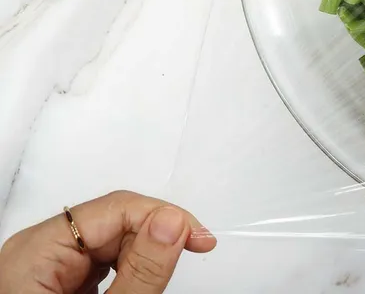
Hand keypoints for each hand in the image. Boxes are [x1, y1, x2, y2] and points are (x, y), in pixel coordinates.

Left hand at [0, 190, 215, 293]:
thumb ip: (140, 273)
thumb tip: (173, 225)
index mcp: (36, 252)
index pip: (116, 208)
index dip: (164, 217)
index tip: (200, 240)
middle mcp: (36, 252)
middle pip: (114, 222)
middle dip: (155, 240)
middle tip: (191, 258)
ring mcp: (45, 269)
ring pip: (111, 242)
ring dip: (143, 259)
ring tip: (154, 285)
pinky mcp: (56, 284)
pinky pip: (100, 265)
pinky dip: (126, 274)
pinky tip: (137, 287)